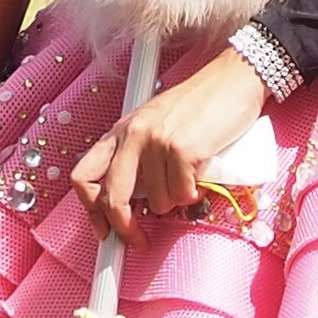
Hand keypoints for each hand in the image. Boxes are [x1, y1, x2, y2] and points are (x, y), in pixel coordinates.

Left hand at [73, 50, 272, 240]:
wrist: (234, 78)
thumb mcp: (156, 124)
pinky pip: (182, 194)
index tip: (105, 230)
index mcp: (121, 130)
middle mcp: (133, 134)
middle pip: (111, 198)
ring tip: (186, 186)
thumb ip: (140, 156)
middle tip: (138, 239)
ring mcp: (156, 141)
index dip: (91, 211)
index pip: (83, 175)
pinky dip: (192, 196)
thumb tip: (134, 202)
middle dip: (124, 227)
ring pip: (155, 201)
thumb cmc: (199, 105)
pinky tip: (198, 181)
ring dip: (172, 203)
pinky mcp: (183, 149)